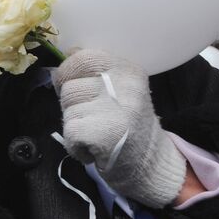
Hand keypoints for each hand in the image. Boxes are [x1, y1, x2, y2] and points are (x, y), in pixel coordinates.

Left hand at [54, 50, 187, 207]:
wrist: (151, 165)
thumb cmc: (128, 126)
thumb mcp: (119, 90)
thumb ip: (94, 72)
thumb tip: (67, 53)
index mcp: (128, 70)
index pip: (83, 57)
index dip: (68, 72)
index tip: (75, 87)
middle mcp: (126, 86)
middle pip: (69, 86)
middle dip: (70, 105)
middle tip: (90, 118)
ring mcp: (116, 109)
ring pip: (66, 109)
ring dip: (74, 125)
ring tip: (96, 133)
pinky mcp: (104, 133)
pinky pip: (69, 132)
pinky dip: (75, 145)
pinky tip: (94, 149)